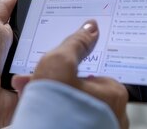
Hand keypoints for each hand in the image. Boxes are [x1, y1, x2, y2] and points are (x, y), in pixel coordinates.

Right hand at [11, 20, 128, 128]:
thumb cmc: (55, 106)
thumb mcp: (60, 62)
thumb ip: (76, 43)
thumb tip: (91, 27)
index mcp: (114, 94)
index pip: (92, 75)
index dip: (66, 72)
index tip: (50, 76)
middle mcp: (115, 116)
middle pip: (82, 93)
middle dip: (57, 87)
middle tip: (35, 89)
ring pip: (75, 108)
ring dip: (54, 101)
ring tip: (31, 102)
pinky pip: (73, 122)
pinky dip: (58, 116)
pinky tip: (40, 115)